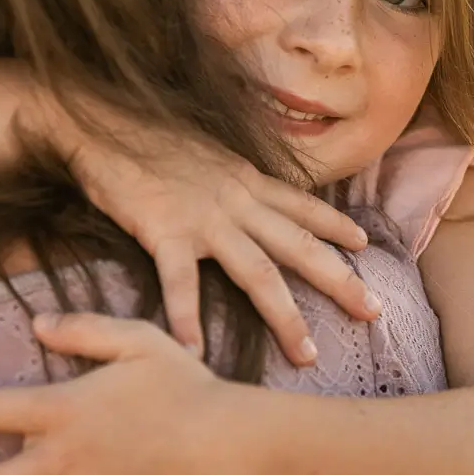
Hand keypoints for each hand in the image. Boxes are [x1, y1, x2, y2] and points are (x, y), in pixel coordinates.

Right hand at [54, 109, 377, 363]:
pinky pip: (182, 283)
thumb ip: (223, 175)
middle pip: (299, 246)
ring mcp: (203, 218)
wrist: (100, 120)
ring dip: (286, 316)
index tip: (364, 245)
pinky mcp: (164, 231)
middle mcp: (236, 200)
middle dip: (340, 280)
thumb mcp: (201, 150)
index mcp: (244, 178)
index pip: (301, 205)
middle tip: (373, 312)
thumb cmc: (142, 134)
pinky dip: (188, 320)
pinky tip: (193, 354)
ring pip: (259, 273)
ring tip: (306, 354)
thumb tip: (235, 187)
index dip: (335, 225)